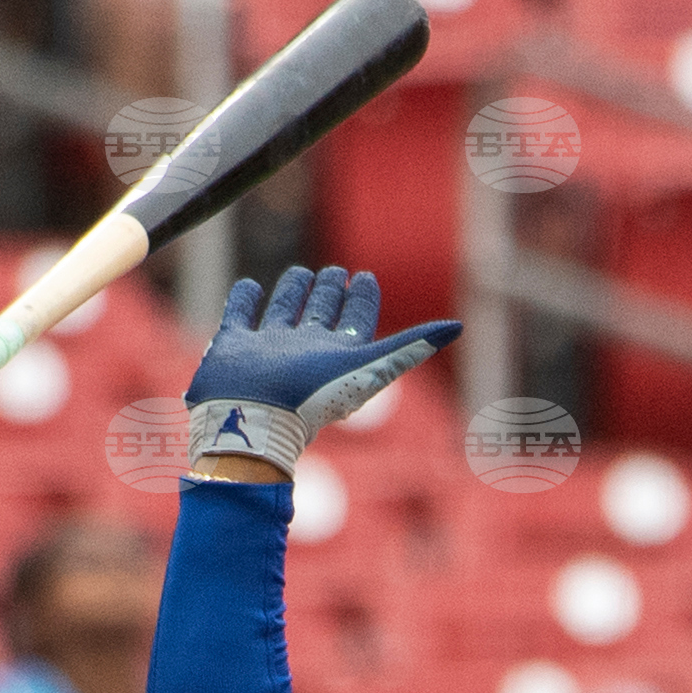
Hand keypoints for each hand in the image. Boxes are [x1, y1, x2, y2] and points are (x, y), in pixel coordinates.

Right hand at [186, 267, 459, 477]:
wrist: (254, 421)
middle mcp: (303, 349)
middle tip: (337, 272)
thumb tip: (458, 328)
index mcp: (336, 354)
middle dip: (330, 292)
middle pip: (321, 314)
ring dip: (293, 292)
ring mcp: (267, 347)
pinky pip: (240, 315)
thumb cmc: (312, 398)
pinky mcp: (233, 346)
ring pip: (283, 311)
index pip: (354, 320)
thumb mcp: (371, 368)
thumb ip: (412, 346)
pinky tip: (251, 288)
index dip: (362, 299)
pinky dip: (245, 300)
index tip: (366, 277)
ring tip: (300, 273)